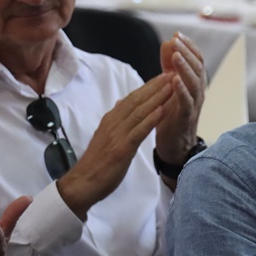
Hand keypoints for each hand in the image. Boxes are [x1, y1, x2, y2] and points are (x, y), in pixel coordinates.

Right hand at [57, 74, 174, 218]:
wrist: (82, 184)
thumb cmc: (97, 163)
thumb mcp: (107, 136)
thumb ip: (116, 119)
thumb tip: (123, 102)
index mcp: (112, 120)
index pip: (133, 98)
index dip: (150, 85)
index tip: (165, 74)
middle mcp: (114, 123)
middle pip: (138, 100)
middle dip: (156, 85)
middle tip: (173, 71)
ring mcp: (117, 135)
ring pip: (139, 111)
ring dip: (157, 97)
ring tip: (172, 85)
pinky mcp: (121, 149)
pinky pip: (138, 131)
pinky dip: (150, 119)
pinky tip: (162, 110)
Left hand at [155, 32, 205, 164]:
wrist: (174, 144)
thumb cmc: (171, 113)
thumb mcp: (170, 84)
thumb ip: (170, 65)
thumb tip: (168, 42)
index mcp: (195, 82)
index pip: (197, 59)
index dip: (189, 46)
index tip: (177, 34)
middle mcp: (198, 91)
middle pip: (198, 67)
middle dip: (187, 51)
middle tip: (175, 40)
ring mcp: (194, 104)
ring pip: (195, 82)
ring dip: (185, 67)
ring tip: (176, 55)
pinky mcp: (186, 117)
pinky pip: (187, 101)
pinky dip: (182, 90)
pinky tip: (174, 80)